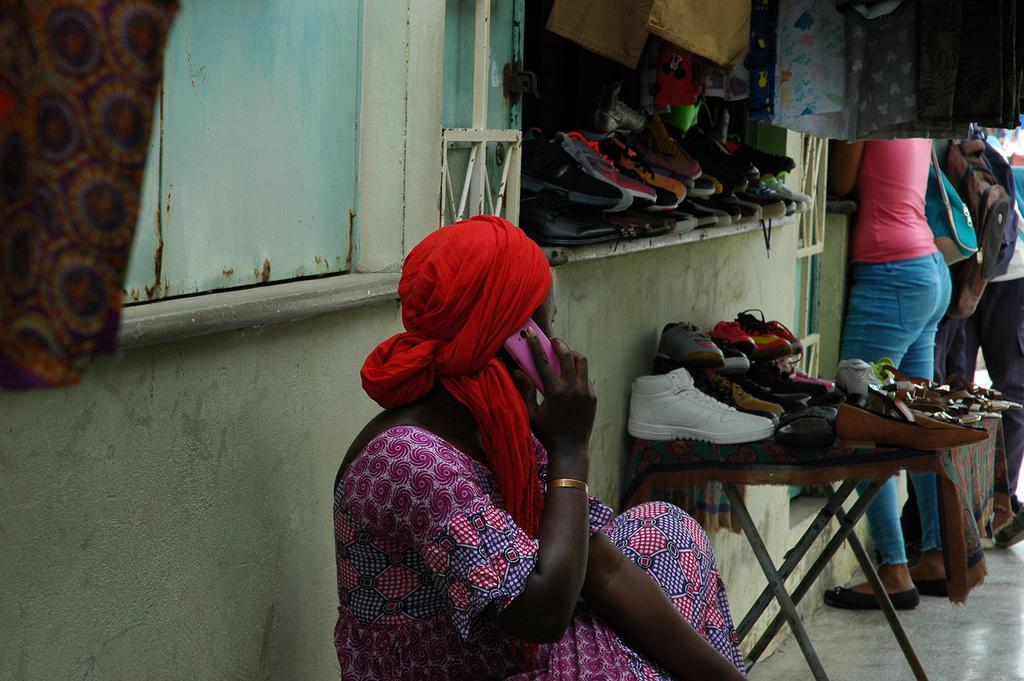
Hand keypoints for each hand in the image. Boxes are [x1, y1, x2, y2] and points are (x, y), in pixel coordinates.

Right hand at [511, 331, 596, 459]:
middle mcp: (572, 388)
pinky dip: (578, 371)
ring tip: (564, 355)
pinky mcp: (593, 396)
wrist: (571, 449)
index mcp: (555, 391)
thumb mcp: (532, 413)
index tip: (532, 333)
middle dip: (559, 344)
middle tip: (552, 341)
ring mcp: (585, 392)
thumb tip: (517, 372)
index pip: (544, 361)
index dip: (536, 345)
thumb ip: (525, 390)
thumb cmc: (547, 432)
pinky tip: (570, 376)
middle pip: (567, 355)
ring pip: (582, 362)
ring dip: (572, 354)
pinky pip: (586, 376)